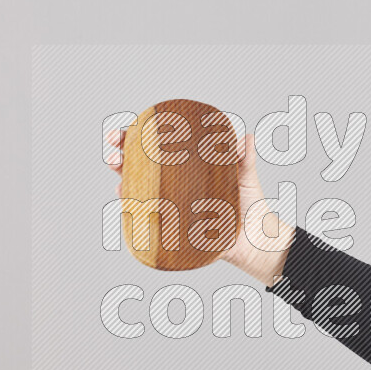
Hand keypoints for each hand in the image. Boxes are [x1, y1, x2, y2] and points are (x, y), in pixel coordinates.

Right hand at [104, 129, 292, 286]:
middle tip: (114, 149)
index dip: (140, 136)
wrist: (256, 241)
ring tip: (117, 170)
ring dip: (122, 179)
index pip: (160, 148)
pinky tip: (125, 200)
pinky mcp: (173, 228)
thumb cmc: (251, 205)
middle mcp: (176, 185)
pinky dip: (133, 209)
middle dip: (121, 154)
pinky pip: (147, 218)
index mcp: (190, 167)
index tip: (128, 128)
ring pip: (139, 189)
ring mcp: (172, 206)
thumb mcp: (246, 177)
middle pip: (141, 166)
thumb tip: (247, 138)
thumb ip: (245, 159)